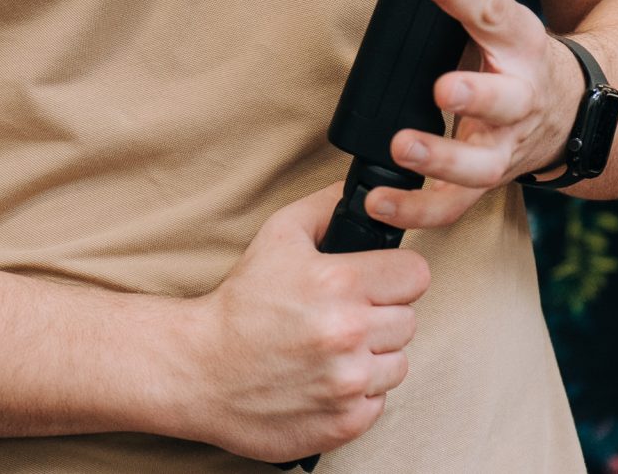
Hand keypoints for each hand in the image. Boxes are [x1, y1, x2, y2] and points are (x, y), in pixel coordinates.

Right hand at [184, 185, 430, 461]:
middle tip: (344, 316)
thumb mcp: (279, 236)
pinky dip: (358, 393)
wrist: (201, 369)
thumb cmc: (241, 303)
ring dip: (373, 357)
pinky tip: (326, 379)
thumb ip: (328, 207)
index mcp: (339, 283)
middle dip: (381, 316)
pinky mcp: (343, 423)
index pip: (416, 275)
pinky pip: (378, 402)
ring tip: (333, 349)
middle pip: (409, 320)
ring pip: (398, 364)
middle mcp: (348, 334)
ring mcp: (347, 383)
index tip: (377, 282)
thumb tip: (368, 193)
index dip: (397, 276)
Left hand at [348, 0, 583, 230]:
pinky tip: (380, 201)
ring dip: (443, 158)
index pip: (491, 8)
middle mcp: (518, 95)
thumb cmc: (512, 52)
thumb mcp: (485, 5)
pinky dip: (417, 209)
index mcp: (517, 39)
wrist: (571, 111)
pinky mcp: (486, 181)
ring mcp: (504, 145)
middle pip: (503, 99)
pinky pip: (452, 205)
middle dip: (475, 95)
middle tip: (442, 89)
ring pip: (480, 163)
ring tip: (402, 148)